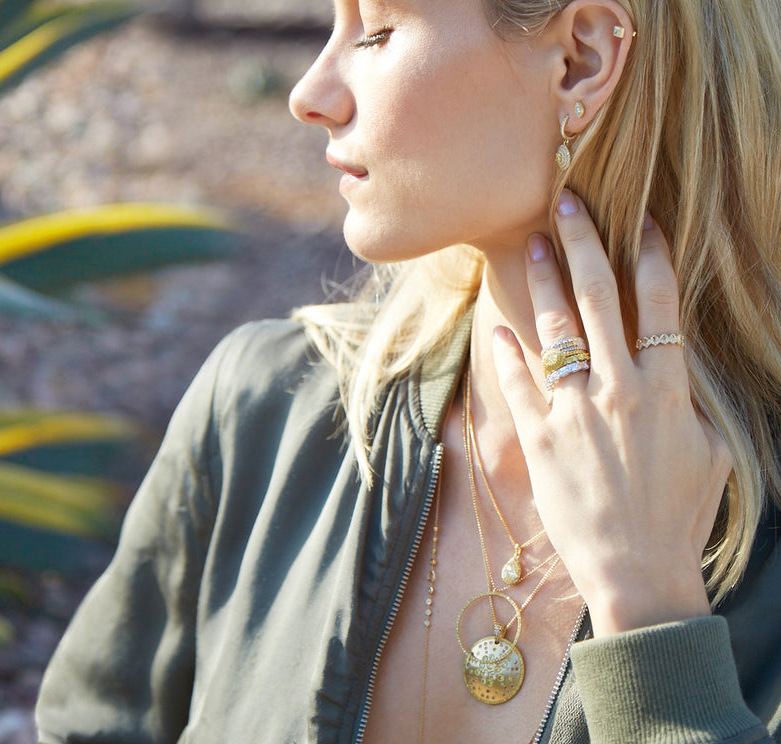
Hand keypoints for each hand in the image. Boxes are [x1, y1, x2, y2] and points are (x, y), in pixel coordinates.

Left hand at [491, 189, 731, 637]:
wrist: (638, 573)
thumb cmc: (678, 517)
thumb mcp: (708, 454)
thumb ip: (687, 406)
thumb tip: (671, 379)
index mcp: (667, 391)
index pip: (659, 306)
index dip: (650, 258)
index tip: (641, 222)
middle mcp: (619, 390)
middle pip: (598, 299)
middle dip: (582, 243)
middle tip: (565, 202)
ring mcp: (575, 412)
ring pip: (556, 329)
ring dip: (542, 282)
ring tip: (531, 245)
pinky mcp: (539, 438)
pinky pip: (518, 381)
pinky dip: (506, 351)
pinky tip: (497, 326)